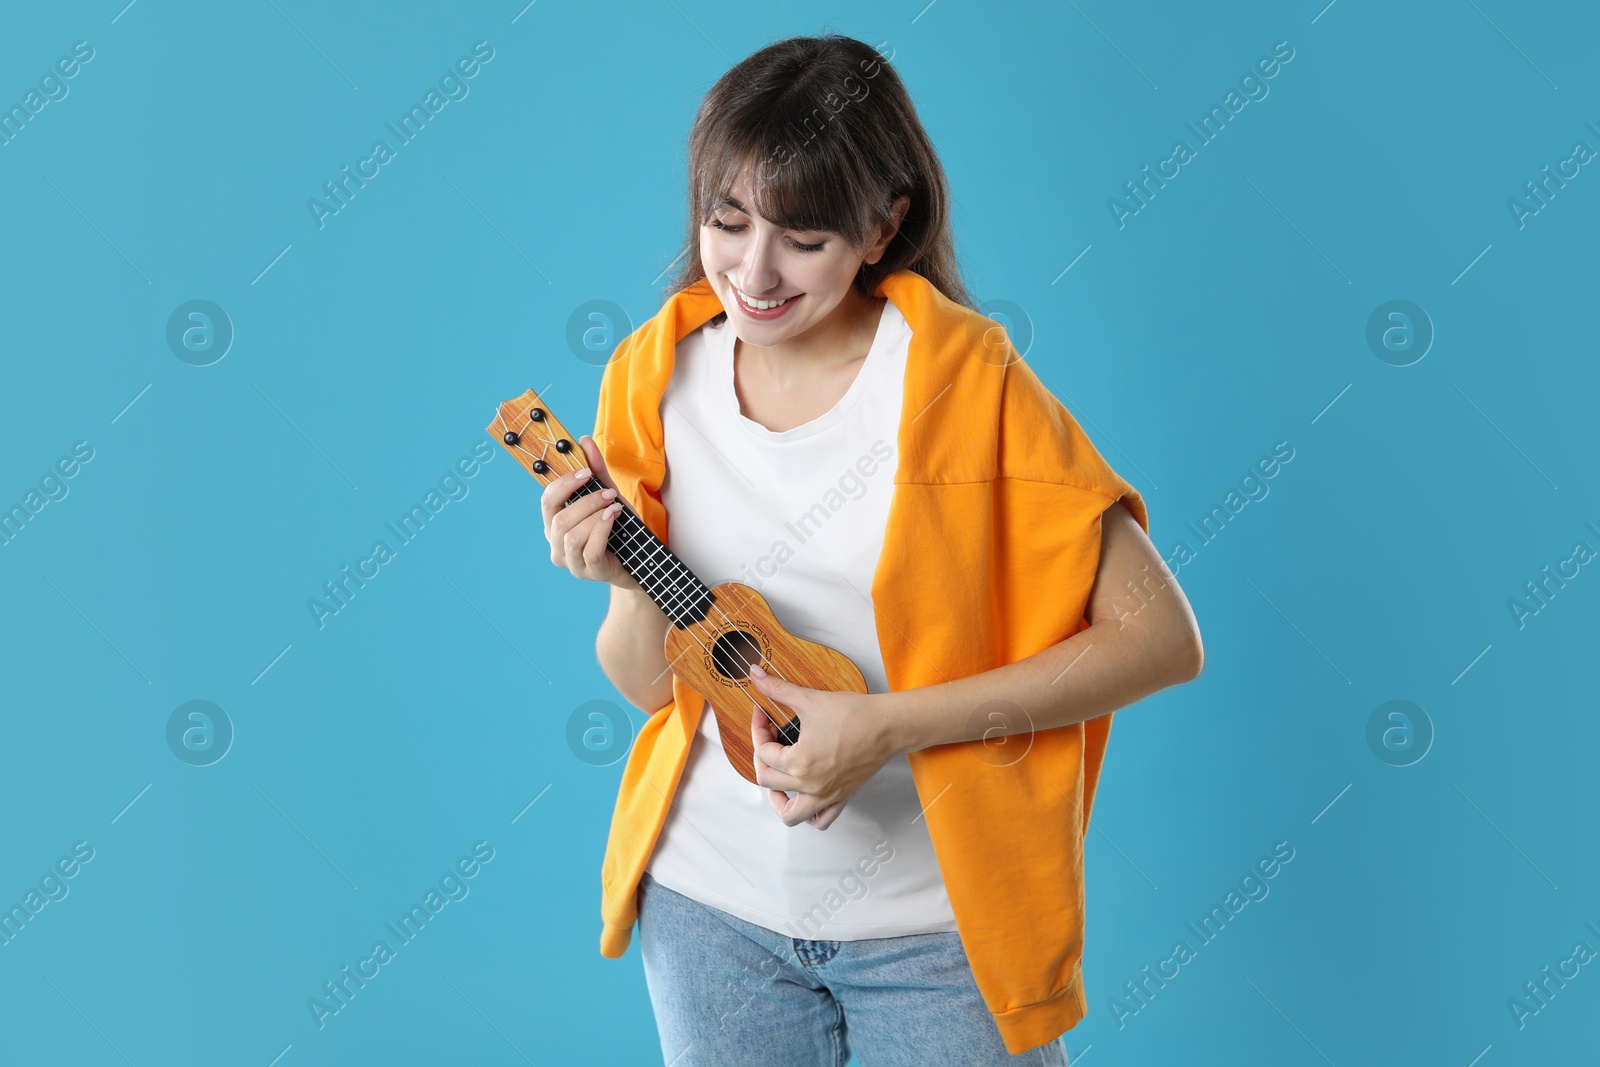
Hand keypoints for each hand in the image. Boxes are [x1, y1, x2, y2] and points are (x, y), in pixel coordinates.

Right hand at [541, 435, 632, 589]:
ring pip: (572, 536)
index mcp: (555, 525)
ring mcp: (572, 563)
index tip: (586, 471)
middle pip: (558, 520)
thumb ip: (596, 471)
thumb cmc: (619, 528)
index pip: (547, 501)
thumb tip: (584, 440)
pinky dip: (602, 530)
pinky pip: (590, 550)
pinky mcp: (590, 572)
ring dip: (594, 516)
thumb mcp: (607, 496)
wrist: (639, 559)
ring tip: (614, 507)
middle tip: (608, 493)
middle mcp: (557, 545)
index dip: (564, 484)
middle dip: (585, 501)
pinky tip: (613, 517)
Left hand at [746, 664, 896, 830]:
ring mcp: (826, 795)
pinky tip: (805, 797)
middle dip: (761, 758)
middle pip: (768, 781)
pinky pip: (821, 820)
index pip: (763, 752)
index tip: (763, 715)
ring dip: (778, 801)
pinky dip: (809, 816)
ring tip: (777, 783)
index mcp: (798, 763)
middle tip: (768, 740)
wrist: (888, 725)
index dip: (758, 729)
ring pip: (791, 815)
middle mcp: (810, 784)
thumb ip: (778, 689)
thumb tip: (755, 674)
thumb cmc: (855, 714)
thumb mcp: (809, 699)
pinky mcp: (842, 797)